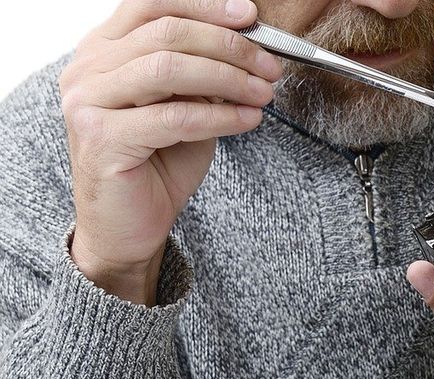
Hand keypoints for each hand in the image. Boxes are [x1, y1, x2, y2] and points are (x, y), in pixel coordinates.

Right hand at [60, 0, 281, 304]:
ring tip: (263, 94)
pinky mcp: (101, 138)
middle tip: (270, 66)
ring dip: (229, 78)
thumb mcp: (187, 104)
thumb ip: (205, 73)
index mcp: (103, 49)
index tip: (251, 16)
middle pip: (168, 33)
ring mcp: (87, 102)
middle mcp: (87, 68)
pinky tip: (247, 120)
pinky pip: (175, 116)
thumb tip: (250, 44)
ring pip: (169, 68)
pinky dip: (220, 116)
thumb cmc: (158, 161)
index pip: (153, 4)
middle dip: (230, 46)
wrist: (129, 225)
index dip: (206, 6)